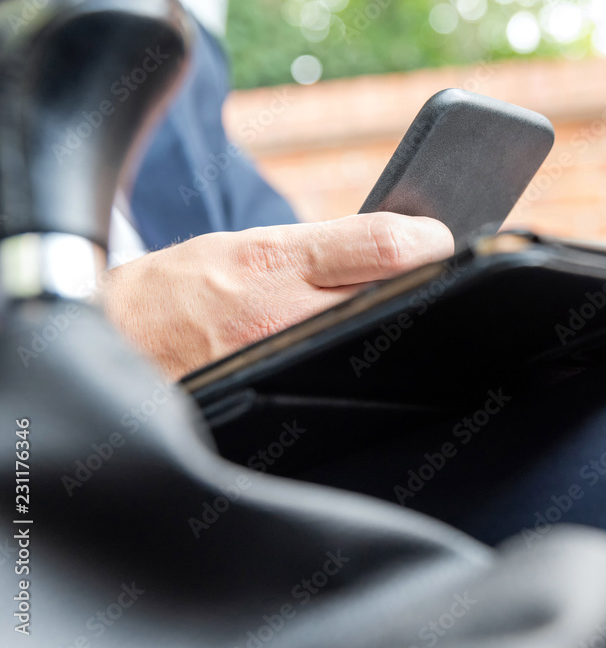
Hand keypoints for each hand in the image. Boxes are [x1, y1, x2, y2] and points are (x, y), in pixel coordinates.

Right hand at [103, 213, 453, 379]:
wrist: (119, 346)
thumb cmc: (187, 287)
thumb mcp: (248, 247)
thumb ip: (322, 250)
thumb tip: (403, 249)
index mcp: (275, 262)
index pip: (382, 245)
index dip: (430, 241)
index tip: (444, 241)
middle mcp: (283, 316)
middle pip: (392, 298)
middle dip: (427, 288)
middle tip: (445, 282)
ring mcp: (282, 364)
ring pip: (375, 345)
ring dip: (403, 328)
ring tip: (414, 319)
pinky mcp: (276, 405)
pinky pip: (344, 386)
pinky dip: (368, 370)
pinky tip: (375, 360)